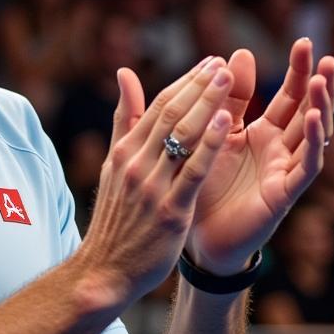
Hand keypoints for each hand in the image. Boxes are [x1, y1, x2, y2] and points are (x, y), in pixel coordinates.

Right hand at [80, 56, 234, 302]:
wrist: (104, 270)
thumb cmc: (115, 220)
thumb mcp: (113, 166)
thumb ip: (124, 121)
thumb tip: (124, 74)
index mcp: (124, 152)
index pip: (157, 106)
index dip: (185, 82)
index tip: (208, 63)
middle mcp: (136, 163)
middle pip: (171, 114)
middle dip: (199, 86)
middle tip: (223, 64)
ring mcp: (152, 186)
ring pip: (182, 136)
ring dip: (207, 104)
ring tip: (228, 80)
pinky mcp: (170, 211)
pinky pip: (193, 171)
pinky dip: (210, 144)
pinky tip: (227, 123)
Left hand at [186, 39, 333, 272]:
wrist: (195, 237)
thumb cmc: (201, 186)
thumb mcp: (210, 133)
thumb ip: (223, 98)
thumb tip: (237, 53)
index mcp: (261, 133)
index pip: (288, 95)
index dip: (298, 70)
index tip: (304, 41)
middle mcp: (279, 149)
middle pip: (308, 109)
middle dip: (317, 82)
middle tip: (324, 54)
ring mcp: (285, 170)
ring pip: (314, 134)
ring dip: (321, 106)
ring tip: (324, 79)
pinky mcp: (285, 193)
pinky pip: (306, 165)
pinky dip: (313, 142)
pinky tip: (316, 119)